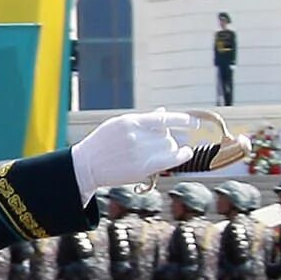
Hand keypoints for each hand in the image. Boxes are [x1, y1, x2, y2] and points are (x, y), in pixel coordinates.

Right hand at [71, 109, 193, 197]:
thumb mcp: (119, 125)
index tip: (195, 123)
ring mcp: (140, 152)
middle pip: (167, 135)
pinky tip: (186, 153)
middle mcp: (137, 135)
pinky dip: (181, 155)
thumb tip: (163, 112)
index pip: (164, 118)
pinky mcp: (142, 167)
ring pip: (170, 147)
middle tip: (161, 145)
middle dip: (169, 139)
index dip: (183, 120)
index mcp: (131, 121)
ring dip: (172, 149)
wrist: (86, 165)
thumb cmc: (103, 144)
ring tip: (162, 153)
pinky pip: (170, 160)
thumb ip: (143, 120)